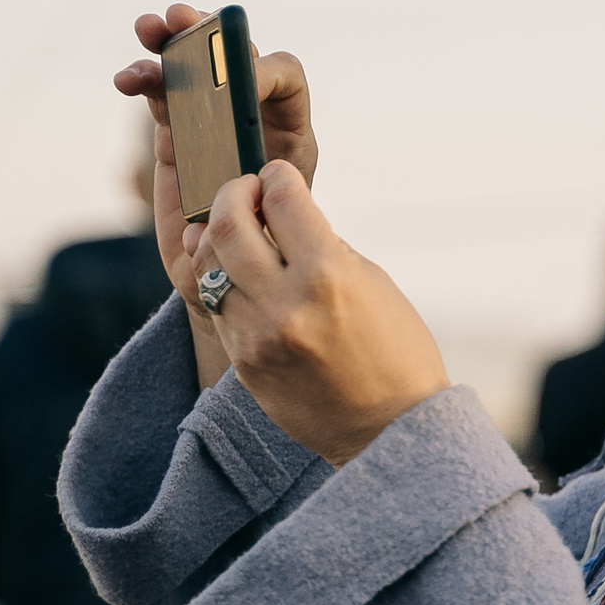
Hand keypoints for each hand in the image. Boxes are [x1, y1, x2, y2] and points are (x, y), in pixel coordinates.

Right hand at [114, 3, 320, 378]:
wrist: (237, 281)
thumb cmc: (267, 264)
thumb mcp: (274, 242)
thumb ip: (256, 217)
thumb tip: (228, 199)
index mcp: (289, 135)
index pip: (285, 80)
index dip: (263, 72)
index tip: (237, 84)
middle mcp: (251, 118)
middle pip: (235, 56)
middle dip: (208, 35)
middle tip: (180, 19)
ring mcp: (211, 121)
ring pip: (193, 68)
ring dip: (169, 43)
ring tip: (147, 30)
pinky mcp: (175, 133)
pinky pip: (161, 95)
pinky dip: (144, 80)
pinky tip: (127, 79)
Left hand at [197, 160, 450, 465]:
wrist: (390, 430)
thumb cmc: (396, 351)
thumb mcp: (372, 282)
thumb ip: (323, 245)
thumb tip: (283, 214)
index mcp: (328, 275)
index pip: (283, 197)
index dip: (278, 175)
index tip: (277, 174)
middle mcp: (285, 303)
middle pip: (228, 223)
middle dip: (232, 193)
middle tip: (245, 191)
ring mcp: (258, 336)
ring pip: (209, 265)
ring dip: (218, 237)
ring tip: (235, 231)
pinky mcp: (244, 362)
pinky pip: (217, 306)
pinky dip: (225, 280)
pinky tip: (239, 274)